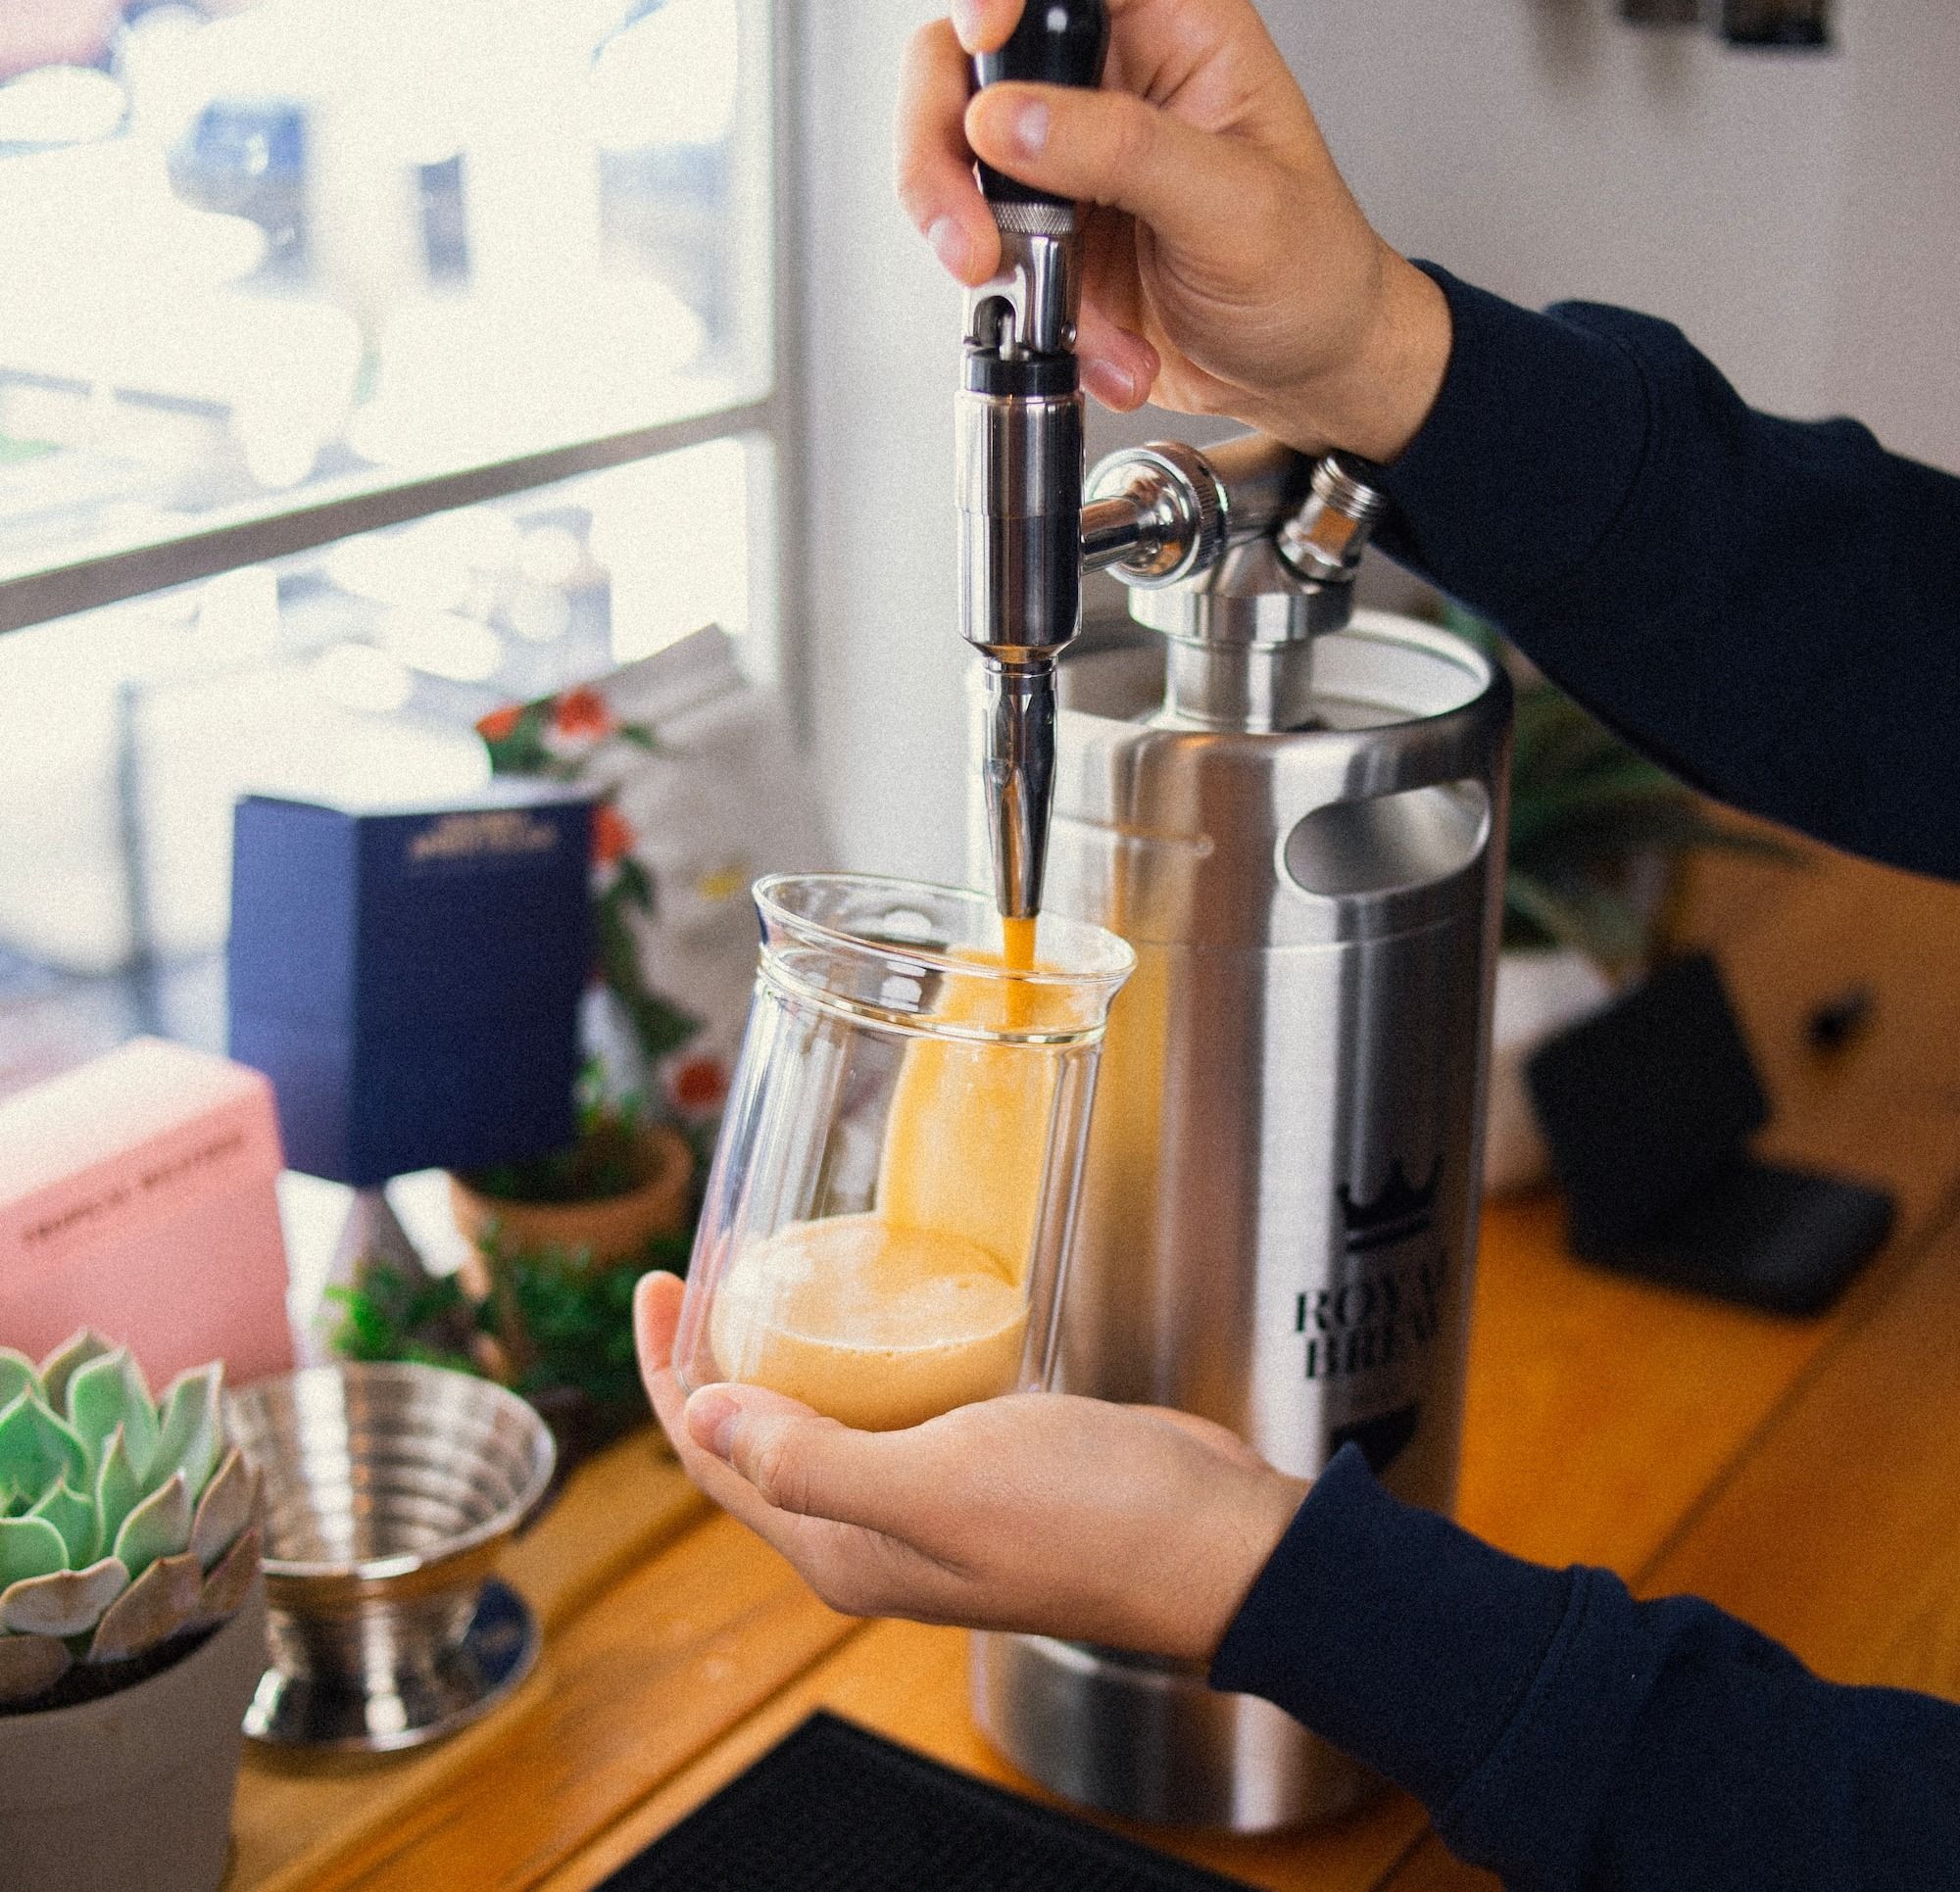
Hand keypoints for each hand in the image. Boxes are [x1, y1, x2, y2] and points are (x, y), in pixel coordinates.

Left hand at [635, 1270, 1307, 1663]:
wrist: (1213, 1539)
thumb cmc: (1088, 1518)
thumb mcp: (937, 1485)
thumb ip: (814, 1463)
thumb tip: (699, 1424)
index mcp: (842, 1549)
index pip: (714, 1461)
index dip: (668, 1376)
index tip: (657, 1285)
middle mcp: (871, 1531)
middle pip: (759, 1435)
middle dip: (719, 1353)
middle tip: (711, 1259)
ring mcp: (927, 1499)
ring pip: (826, 1414)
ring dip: (789, 1347)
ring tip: (779, 1266)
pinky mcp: (979, 1461)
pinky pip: (891, 1403)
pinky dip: (865, 1351)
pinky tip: (878, 1301)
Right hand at [896, 0, 1450, 461]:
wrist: (1310, 372)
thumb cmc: (1311, 273)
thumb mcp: (1235, 207)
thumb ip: (1123, 152)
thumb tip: (1009, 121)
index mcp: (1172, 27)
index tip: (983, 41)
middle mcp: (1108, 81)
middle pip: (965, 65)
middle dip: (944, 153)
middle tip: (971, 237)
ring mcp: (1067, 160)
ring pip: (956, 165)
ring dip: (983, 253)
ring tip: (1053, 313)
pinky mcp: (1049, 236)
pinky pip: (990, 257)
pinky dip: (1027, 316)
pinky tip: (1100, 345)